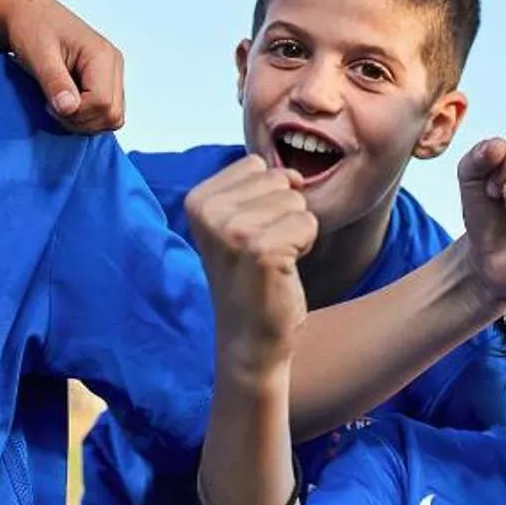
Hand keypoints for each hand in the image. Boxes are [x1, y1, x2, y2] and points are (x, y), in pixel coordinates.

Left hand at [0, 0, 125, 131]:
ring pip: (112, 116)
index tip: (49, 105)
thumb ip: (55, 82)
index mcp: (102, 54)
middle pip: (112, 114)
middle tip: (53, 107)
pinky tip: (66, 102)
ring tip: (59, 104)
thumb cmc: (31, 28)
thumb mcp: (38, 55)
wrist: (28, 13)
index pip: (102, 103)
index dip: (76, 114)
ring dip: (85, 120)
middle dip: (81, 121)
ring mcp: (112, 72)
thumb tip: (69, 109)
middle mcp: (113, 63)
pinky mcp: (104, 79)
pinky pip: (105, 110)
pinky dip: (86, 115)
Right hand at [186, 155, 317, 376]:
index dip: (265, 199)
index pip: (256, 165)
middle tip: (262, 251)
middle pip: (278, 180)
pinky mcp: (262, 250)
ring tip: (271, 260)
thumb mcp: (236, 223)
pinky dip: (305, 246)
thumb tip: (293, 174)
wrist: (248, 339)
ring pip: (296, 201)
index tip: (250, 235)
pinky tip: (283, 270)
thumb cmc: (249, 279)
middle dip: (282, 213)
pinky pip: (308, 223)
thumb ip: (257, 188)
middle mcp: (209, 212)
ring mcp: (234, 231)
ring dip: (294, 231)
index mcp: (197, 200)